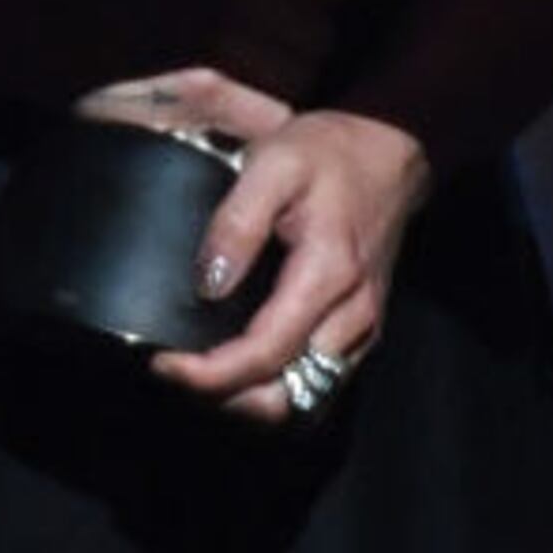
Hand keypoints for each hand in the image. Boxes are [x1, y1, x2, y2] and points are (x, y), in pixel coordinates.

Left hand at [84, 68, 429, 424]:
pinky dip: (278, 386)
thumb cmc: (327, 154)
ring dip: (251, 397)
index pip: (265, 353)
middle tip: (177, 370)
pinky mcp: (362, 331)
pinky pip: (320, 382)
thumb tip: (208, 284)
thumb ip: (238, 223)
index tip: (164, 365)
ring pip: (305, 399)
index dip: (211, 373)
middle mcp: (352, 317)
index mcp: (328, 276)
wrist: (388, 153)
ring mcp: (362, 330)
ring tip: (202, 371)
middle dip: (227, 396)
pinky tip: (242, 364)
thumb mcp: (273, 165)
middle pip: (287, 396)